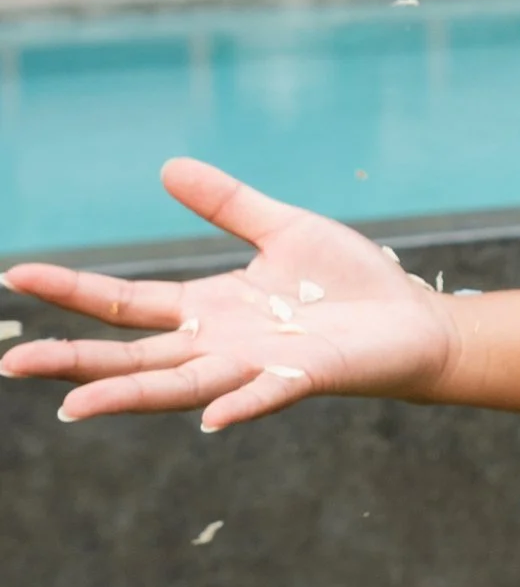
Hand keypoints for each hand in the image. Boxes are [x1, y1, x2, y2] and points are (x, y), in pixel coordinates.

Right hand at [3, 159, 454, 432]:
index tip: (15, 274)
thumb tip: (166, 168)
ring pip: (181, 386)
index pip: (123, 304)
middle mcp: (220, 347)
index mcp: (207, 311)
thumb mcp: (281, 228)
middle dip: (72, 361)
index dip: (71, 290)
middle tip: (11, 363)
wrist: (413, 323)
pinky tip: (211, 418)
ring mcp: (258, 367)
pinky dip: (241, 405)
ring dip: (129, 395)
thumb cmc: (350, 283)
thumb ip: (226, 205)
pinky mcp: (306, 377)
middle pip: (132, 357)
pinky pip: (267, 395)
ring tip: (74, 405)